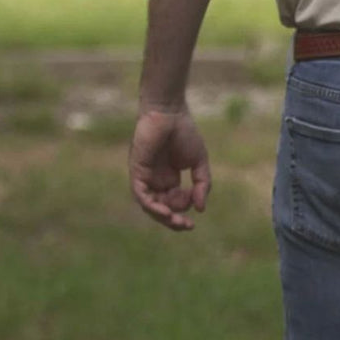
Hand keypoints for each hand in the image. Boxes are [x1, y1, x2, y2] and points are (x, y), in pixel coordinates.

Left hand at [128, 108, 210, 231]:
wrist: (169, 113)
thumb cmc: (184, 133)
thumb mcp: (199, 162)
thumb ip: (202, 185)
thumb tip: (201, 209)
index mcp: (169, 178)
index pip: (175, 202)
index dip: (186, 206)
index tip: (197, 200)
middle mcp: (155, 180)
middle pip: (162, 208)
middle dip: (174, 219)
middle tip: (187, 226)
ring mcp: (145, 177)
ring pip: (150, 205)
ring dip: (162, 216)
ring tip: (175, 222)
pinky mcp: (137, 172)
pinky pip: (141, 195)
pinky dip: (152, 205)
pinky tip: (164, 211)